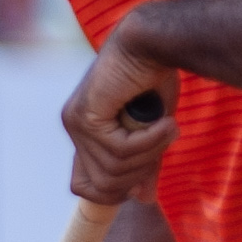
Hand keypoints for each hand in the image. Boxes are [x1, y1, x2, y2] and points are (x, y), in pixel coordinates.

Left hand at [63, 35, 179, 205]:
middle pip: (103, 184)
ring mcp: (77, 122)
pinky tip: (164, 121)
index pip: (83, 186)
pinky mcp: (86, 115)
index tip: (144, 176)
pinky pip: (120, 150)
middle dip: (140, 171)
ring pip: (114, 169)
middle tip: (162, 141)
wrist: (153, 43)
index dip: (113, 190)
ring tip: (166, 126)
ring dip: (150, 152)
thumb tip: (142, 199)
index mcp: (85, 133)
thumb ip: (143, 163)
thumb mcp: (151, 131)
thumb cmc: (154, 79)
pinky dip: (150, 140)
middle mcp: (75, 128)